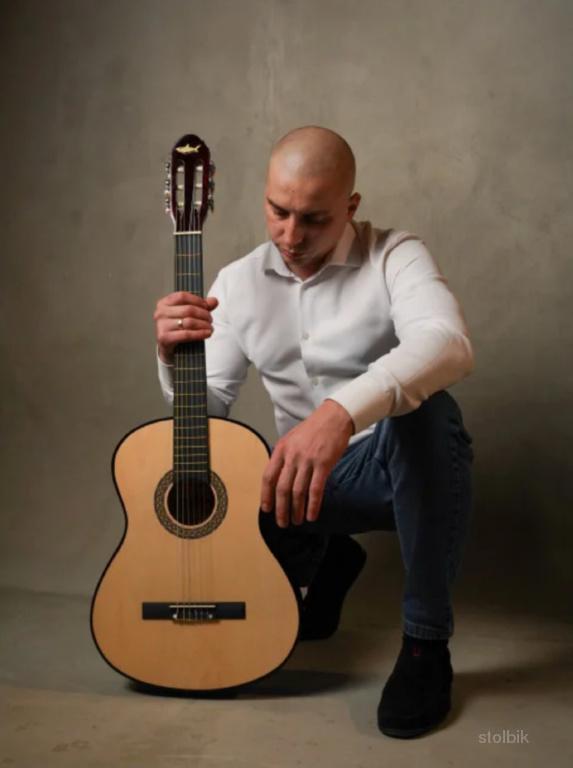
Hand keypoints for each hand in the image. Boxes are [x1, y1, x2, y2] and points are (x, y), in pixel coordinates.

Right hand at [154, 291, 218, 363]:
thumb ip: (202, 306)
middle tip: (210, 319)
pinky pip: (186, 334)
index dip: (198, 300)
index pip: (183, 296)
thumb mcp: (190, 315)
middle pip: (188, 310)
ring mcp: (161, 325)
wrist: (169, 348)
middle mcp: (160, 313)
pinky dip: (200, 334)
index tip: (207, 306)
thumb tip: (214, 301)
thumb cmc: (179, 328)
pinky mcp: (164, 338)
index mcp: (164, 303)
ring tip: (210, 327)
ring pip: (189, 322)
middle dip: (204, 314)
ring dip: (204, 324)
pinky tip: (207, 333)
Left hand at [260, 399, 353, 527]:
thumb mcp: (291, 439)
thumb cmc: (313, 429)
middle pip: (282, 488)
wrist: (334, 418)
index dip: (266, 495)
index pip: (268, 476)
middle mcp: (292, 456)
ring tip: (297, 521)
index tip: (266, 509)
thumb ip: (284, 457)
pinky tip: (312, 515)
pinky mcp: (323, 464)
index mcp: (281, 449)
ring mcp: (308, 460)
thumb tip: (278, 479)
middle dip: (280, 509)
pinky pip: (315, 490)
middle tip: (282, 522)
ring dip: (296, 510)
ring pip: (298, 492)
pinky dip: (313, 505)